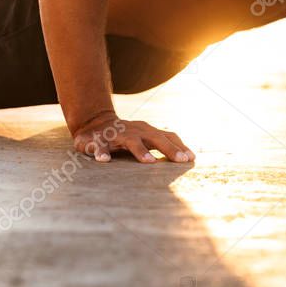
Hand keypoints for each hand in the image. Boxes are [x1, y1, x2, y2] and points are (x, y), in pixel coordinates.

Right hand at [72, 112, 195, 162]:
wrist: (94, 124)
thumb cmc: (127, 136)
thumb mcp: (145, 138)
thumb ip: (163, 145)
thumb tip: (190, 157)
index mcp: (147, 131)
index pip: (167, 136)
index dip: (179, 146)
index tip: (191, 158)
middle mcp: (135, 131)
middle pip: (155, 138)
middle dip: (169, 149)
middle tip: (181, 160)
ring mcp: (117, 134)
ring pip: (130, 141)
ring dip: (140, 151)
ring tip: (150, 161)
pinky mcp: (98, 140)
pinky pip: (100, 146)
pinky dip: (102, 152)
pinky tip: (104, 160)